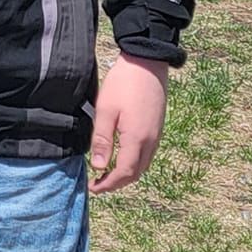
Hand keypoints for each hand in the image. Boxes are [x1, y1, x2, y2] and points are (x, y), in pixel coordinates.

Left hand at [88, 53, 169, 193]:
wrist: (147, 63)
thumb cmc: (123, 84)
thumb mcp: (106, 110)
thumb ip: (103, 140)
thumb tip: (99, 166)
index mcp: (137, 139)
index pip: (124, 173)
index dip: (109, 184)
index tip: (94, 188)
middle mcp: (151, 142)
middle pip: (136, 174)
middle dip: (118, 183)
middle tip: (99, 184)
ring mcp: (157, 135)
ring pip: (143, 165)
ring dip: (127, 174)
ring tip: (107, 173)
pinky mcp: (157, 128)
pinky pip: (147, 154)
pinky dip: (134, 162)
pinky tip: (122, 156)